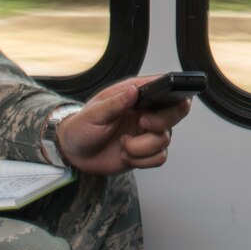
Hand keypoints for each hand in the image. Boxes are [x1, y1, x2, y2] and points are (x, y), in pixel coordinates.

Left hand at [54, 77, 192, 175]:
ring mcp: (148, 132)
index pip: (164, 88)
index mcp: (135, 94)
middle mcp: (147, 112)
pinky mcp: (146, 151)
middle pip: (175, 113)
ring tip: (123, 144)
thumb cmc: (82, 127)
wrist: (75, 153)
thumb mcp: (94, 113)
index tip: (171, 102)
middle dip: (160, 122)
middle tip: (142, 123)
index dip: (174, 94)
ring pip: (165, 140)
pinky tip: (125, 155)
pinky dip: (141, 160)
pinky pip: (159, 158)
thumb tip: (134, 91)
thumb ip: (115, 103)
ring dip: (141, 147)